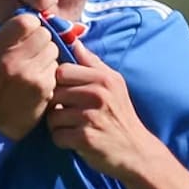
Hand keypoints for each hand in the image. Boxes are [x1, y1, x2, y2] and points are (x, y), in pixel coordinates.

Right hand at [0, 14, 58, 139]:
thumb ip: (7, 38)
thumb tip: (34, 20)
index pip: (26, 21)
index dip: (32, 27)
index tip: (30, 37)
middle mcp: (10, 58)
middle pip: (43, 34)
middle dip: (43, 43)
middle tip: (35, 56)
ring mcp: (28, 73)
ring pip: (53, 50)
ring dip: (49, 58)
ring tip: (36, 70)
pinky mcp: (42, 87)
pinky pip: (56, 69)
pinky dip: (51, 74)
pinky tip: (40, 84)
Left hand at [46, 40, 152, 178]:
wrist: (136, 151)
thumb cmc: (120, 115)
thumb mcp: (113, 83)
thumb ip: (91, 62)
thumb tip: (73, 37)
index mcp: (103, 78)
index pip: (62, 70)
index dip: (58, 83)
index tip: (65, 93)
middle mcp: (98, 94)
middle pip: (54, 92)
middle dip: (55, 105)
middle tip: (68, 113)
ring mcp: (92, 117)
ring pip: (52, 116)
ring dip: (58, 125)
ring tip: (72, 127)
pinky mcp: (86, 139)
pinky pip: (57, 136)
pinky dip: (62, 141)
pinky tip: (74, 141)